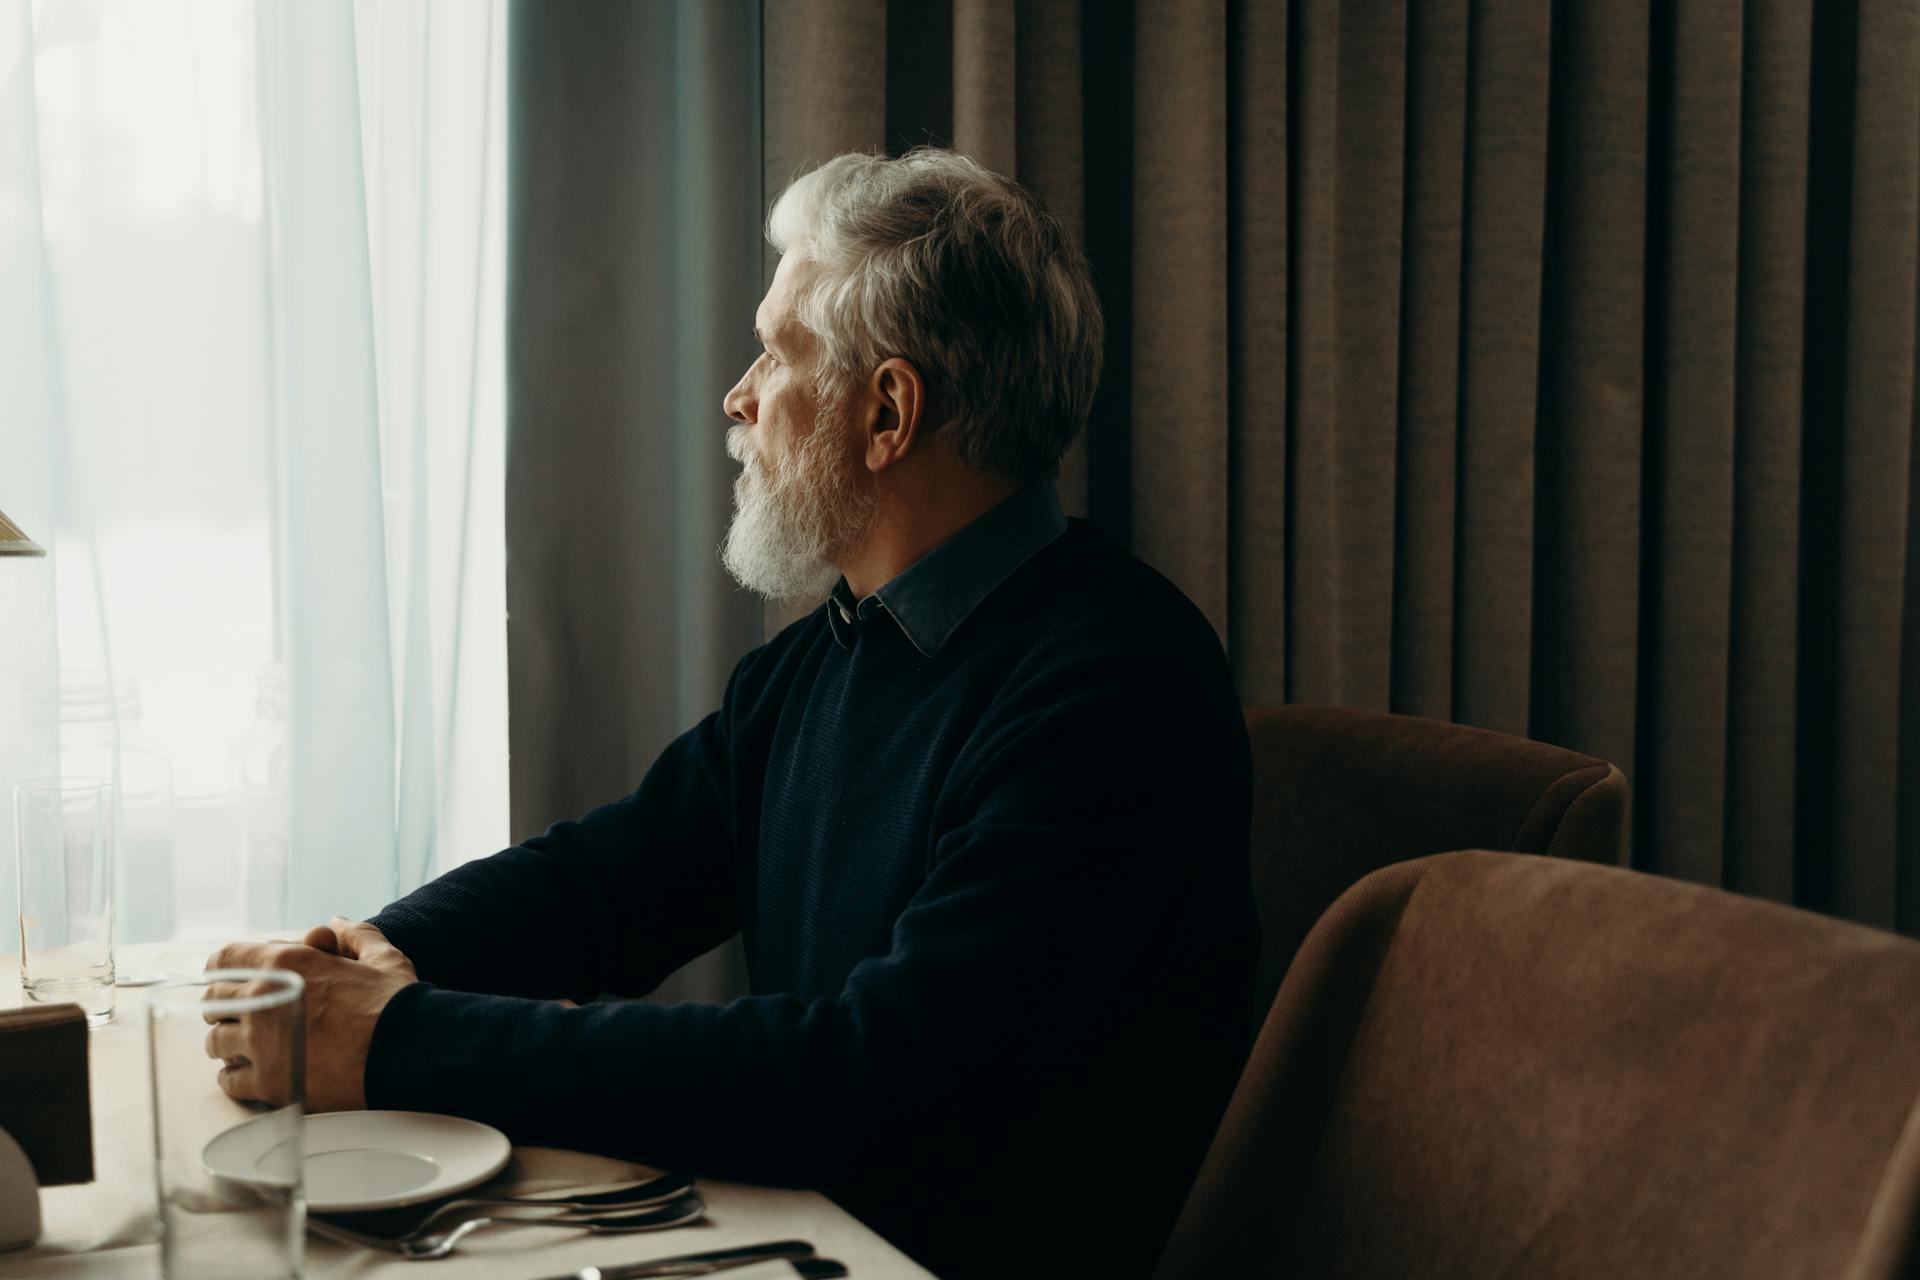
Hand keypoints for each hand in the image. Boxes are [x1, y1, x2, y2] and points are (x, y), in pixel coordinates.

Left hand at [204, 918, 418, 1111]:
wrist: (406, 1053)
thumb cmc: (395, 1003)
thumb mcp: (382, 957)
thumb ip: (355, 935)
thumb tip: (336, 924)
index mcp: (286, 964)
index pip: (225, 959)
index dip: (226, 968)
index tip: (232, 979)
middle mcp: (263, 999)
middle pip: (212, 1001)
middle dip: (226, 1006)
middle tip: (245, 1014)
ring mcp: (261, 1044)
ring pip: (215, 1042)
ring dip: (229, 1042)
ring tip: (249, 1046)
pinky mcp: (268, 1082)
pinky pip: (229, 1080)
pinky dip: (237, 1077)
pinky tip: (255, 1073)